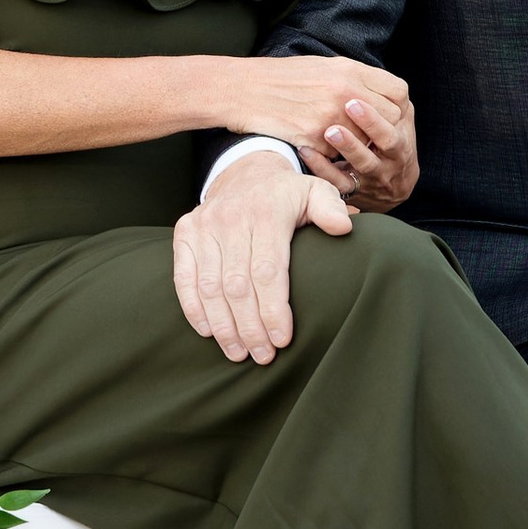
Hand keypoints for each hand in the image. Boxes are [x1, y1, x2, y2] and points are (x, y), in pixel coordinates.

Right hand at [172, 149, 351, 362]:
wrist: (246, 172)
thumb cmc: (286, 195)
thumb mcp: (315, 192)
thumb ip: (330, 209)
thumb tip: (343, 228)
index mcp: (266, 211)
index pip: (268, 270)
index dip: (273, 310)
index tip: (282, 339)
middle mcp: (230, 218)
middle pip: (238, 285)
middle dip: (250, 327)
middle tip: (263, 356)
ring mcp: (203, 226)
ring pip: (210, 287)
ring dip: (224, 326)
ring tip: (239, 353)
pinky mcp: (185, 234)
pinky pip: (184, 278)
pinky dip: (194, 309)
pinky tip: (209, 332)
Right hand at [227, 54, 411, 173]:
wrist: (244, 89)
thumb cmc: (281, 77)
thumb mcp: (322, 65)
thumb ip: (355, 77)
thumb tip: (379, 91)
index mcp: (349, 71)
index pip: (398, 92)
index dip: (395, 105)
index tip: (385, 112)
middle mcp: (345, 92)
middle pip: (389, 119)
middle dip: (381, 128)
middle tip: (366, 132)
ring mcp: (331, 117)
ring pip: (366, 141)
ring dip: (359, 144)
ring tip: (343, 140)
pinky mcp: (316, 139)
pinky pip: (338, 155)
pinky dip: (332, 155)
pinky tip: (318, 145)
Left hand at [307, 84, 417, 208]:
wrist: (393, 186)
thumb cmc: (389, 143)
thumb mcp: (397, 123)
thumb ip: (388, 100)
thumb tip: (369, 73)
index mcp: (403, 133)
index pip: (397, 118)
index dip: (380, 108)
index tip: (360, 93)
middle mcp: (394, 156)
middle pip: (388, 139)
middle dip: (371, 123)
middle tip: (350, 104)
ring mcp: (376, 175)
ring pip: (365, 162)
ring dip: (348, 146)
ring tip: (330, 130)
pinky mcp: (356, 190)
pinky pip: (339, 181)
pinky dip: (322, 167)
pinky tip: (306, 151)